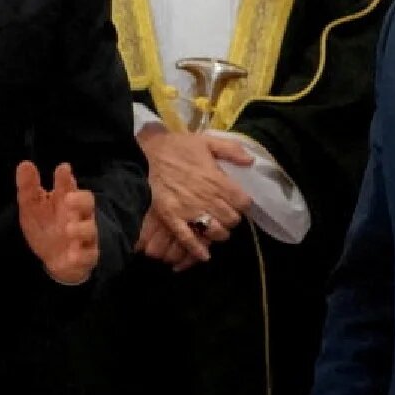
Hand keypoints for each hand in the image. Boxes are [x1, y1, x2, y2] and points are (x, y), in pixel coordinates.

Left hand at [16, 161, 99, 284]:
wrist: (53, 259)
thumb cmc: (45, 226)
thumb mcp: (31, 207)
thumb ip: (28, 187)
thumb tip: (25, 164)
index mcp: (65, 199)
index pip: (68, 185)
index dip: (65, 178)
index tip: (62, 169)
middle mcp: (78, 214)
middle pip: (87, 202)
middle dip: (80, 199)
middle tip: (67, 199)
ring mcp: (84, 235)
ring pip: (90, 229)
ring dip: (80, 228)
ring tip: (68, 229)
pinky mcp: (86, 255)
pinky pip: (88, 255)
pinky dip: (81, 255)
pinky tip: (72, 255)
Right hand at [137, 125, 254, 260]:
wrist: (144, 154)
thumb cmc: (176, 147)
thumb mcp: (206, 140)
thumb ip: (231, 149)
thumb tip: (250, 162)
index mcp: (217, 180)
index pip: (243, 203)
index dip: (243, 203)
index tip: (238, 201)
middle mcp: (206, 198)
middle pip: (232, 220)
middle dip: (232, 218)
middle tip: (225, 213)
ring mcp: (189, 210)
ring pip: (215, 232)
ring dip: (219, 232)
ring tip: (215, 227)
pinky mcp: (172, 218)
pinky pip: (188, 239)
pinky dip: (197, 249)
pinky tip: (204, 255)